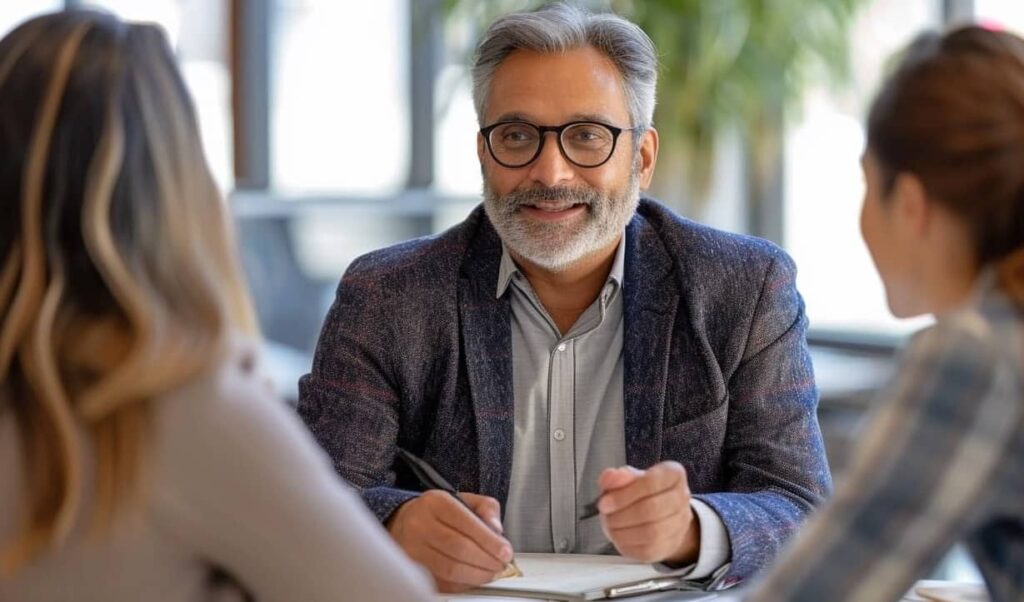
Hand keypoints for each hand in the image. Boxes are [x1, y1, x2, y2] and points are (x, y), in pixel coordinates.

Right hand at [387, 490, 513, 592]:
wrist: (405, 522)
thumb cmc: (439, 513)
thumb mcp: (464, 499)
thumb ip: (486, 508)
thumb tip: (496, 529)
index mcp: (436, 503)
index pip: (467, 524)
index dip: (490, 541)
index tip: (505, 551)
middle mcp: (420, 524)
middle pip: (460, 548)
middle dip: (487, 560)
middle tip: (501, 565)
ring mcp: (413, 548)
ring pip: (451, 568)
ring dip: (477, 575)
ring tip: (491, 573)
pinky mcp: (413, 569)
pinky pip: (442, 582)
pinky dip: (463, 584)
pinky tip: (474, 578)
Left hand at [596, 462, 698, 564]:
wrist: (661, 515)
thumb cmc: (642, 493)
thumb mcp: (627, 478)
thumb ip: (616, 477)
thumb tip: (610, 477)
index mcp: (672, 474)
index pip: (651, 482)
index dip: (624, 494)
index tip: (604, 502)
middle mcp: (681, 497)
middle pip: (652, 509)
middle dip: (621, 514)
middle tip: (605, 515)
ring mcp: (679, 524)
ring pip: (651, 532)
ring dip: (623, 531)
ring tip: (610, 525)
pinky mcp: (670, 545)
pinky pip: (648, 550)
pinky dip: (628, 545)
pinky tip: (619, 536)